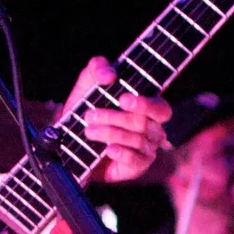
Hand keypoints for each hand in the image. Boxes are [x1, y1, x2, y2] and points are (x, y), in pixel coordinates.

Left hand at [60, 57, 171, 183]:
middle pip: (144, 123)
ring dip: (110, 133)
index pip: (161, 108)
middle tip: (90, 115)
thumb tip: (109, 74)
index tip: (122, 99)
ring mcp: (147, 149)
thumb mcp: (89, 83)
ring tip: (88, 131)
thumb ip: (98, 67)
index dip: (144, 104)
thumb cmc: (88, 107)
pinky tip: (108, 149)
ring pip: (137, 140)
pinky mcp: (137, 166)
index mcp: (148, 108)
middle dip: (114, 118)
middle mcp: (152, 129)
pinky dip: (122, 153)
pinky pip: (136, 161)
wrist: (72, 138)